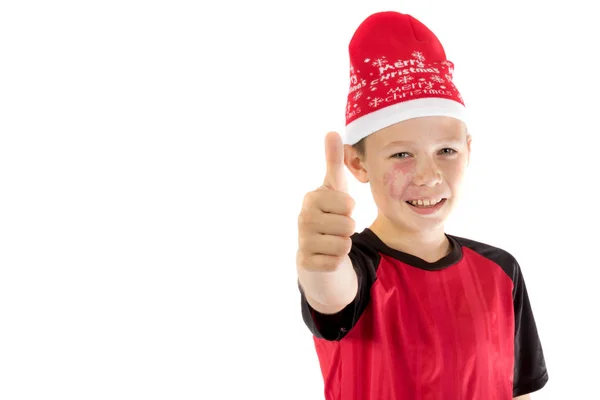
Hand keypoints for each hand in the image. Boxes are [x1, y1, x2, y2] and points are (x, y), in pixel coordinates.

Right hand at [297, 131, 355, 271]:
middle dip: (347, 229)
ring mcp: (303, 241)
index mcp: (311, 199)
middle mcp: (303, 219)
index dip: (349, 210)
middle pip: (348, 225)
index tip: (338, 211)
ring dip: (343, 245)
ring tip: (331, 241)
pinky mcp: (306, 263)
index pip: (348, 204)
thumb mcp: (334, 189)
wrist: (316, 251)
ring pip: (344, 244)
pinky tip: (326, 255)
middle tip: (335, 228)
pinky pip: (336, 261)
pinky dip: (336, 260)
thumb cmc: (328, 216)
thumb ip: (334, 161)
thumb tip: (332, 131)